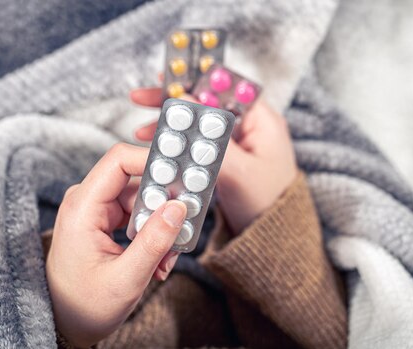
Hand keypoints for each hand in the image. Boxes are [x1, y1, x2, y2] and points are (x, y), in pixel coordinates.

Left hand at [46, 143, 186, 347]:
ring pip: (143, 201)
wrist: (64, 324)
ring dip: (161, 228)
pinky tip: (157, 261)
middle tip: (181, 235)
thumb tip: (179, 207)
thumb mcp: (125, 279)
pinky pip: (138, 216)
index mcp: (82, 208)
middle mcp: (87, 202)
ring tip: (164, 261)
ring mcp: (96, 211)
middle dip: (164, 208)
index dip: (153, 160)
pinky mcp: (105, 221)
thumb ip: (154, 242)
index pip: (119, 160)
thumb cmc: (84, 306)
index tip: (183, 176)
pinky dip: (153, 235)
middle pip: (138, 182)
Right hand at [131, 88, 297, 233]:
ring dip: (172, 125)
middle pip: (207, 101)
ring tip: (141, 131)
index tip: (165, 80)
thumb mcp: (237, 170)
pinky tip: (159, 149)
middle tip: (140, 99)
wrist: (272, 236)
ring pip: (199, 122)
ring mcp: (238, 142)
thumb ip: (212, 136)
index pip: (224, 88)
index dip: (193, 80)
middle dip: (174, 101)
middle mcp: (250, 126)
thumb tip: (188, 104)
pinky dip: (180, 143)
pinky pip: (200, 142)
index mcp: (261, 121)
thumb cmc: (265, 203)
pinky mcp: (229, 157)